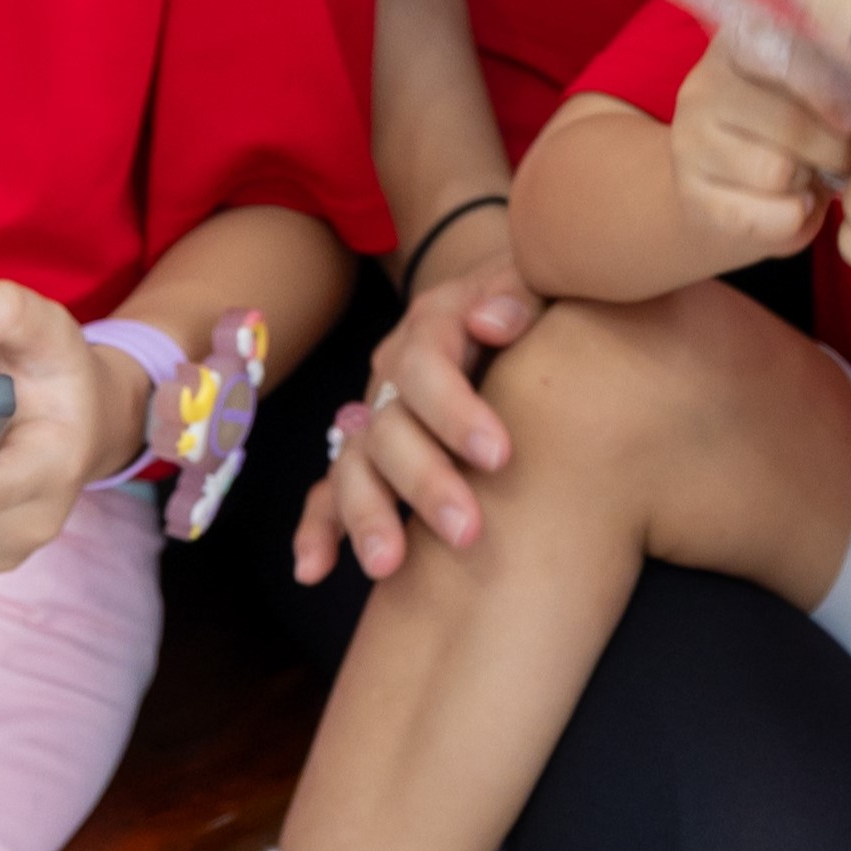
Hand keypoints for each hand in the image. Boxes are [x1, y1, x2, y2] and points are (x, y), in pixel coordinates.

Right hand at [296, 194, 540, 582]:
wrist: (509, 303)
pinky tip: (313, 570)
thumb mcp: (537, 281)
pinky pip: (331, 490)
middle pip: (390, 429)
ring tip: (388, 566)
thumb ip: (520, 294)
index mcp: (432, 326)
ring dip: (368, 516)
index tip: (499, 456)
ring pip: (357, 466)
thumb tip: (493, 322)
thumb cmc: (534, 301)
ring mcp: (377, 415)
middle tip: (467, 532)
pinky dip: (318, 529)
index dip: (456, 411)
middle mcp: (393, 373)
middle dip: (424, 483)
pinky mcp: (370, 453)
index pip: (426, 366)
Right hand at [668, 52, 846, 271]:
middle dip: (835, 148)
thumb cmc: (794, 123)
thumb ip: (840, 82)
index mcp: (740, 43)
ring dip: (811, 182)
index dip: (829, 93)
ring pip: (776, 172)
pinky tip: (798, 205)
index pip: (784, 58)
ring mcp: (688, 140)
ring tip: (817, 176)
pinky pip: (755, 216)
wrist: (737, 178)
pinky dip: (790, 218)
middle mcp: (704, 86)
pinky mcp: (689, 193)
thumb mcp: (814, 88)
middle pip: (788, 124)